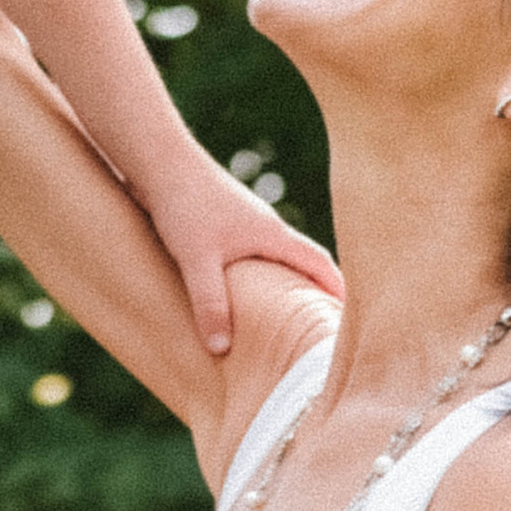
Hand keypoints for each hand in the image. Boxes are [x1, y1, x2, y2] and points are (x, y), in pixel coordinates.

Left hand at [140, 146, 341, 354]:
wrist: (159, 161)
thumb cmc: (184, 204)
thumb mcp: (197, 260)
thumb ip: (210, 304)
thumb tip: (222, 349)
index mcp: (273, 234)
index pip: (319, 262)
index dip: (337, 288)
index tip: (351, 316)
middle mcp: (265, 227)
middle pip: (301, 261)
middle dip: (311, 290)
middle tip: (318, 324)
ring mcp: (245, 223)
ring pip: (273, 257)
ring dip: (281, 282)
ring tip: (280, 317)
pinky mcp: (223, 222)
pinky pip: (249, 253)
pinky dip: (254, 274)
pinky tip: (237, 292)